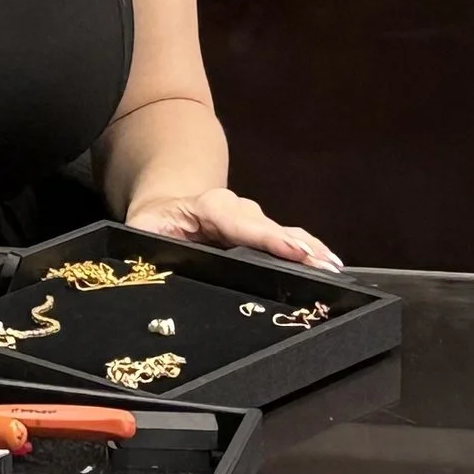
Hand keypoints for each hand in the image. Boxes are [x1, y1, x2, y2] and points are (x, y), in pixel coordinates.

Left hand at [126, 186, 341, 269]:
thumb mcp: (140, 230)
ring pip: (282, 233)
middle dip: (296, 247)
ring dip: (309, 250)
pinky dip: (310, 251)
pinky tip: (331, 263)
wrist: (167, 204)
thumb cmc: (153, 223)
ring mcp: (252, 221)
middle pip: (267, 228)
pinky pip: (289, 240)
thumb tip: (148, 262)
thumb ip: (144, 242)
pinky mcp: (262, 233)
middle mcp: (234, 210)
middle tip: (323, 266)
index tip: (293, 251)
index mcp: (204, 207)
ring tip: (333, 269)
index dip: (266, 236)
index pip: (237, 220)